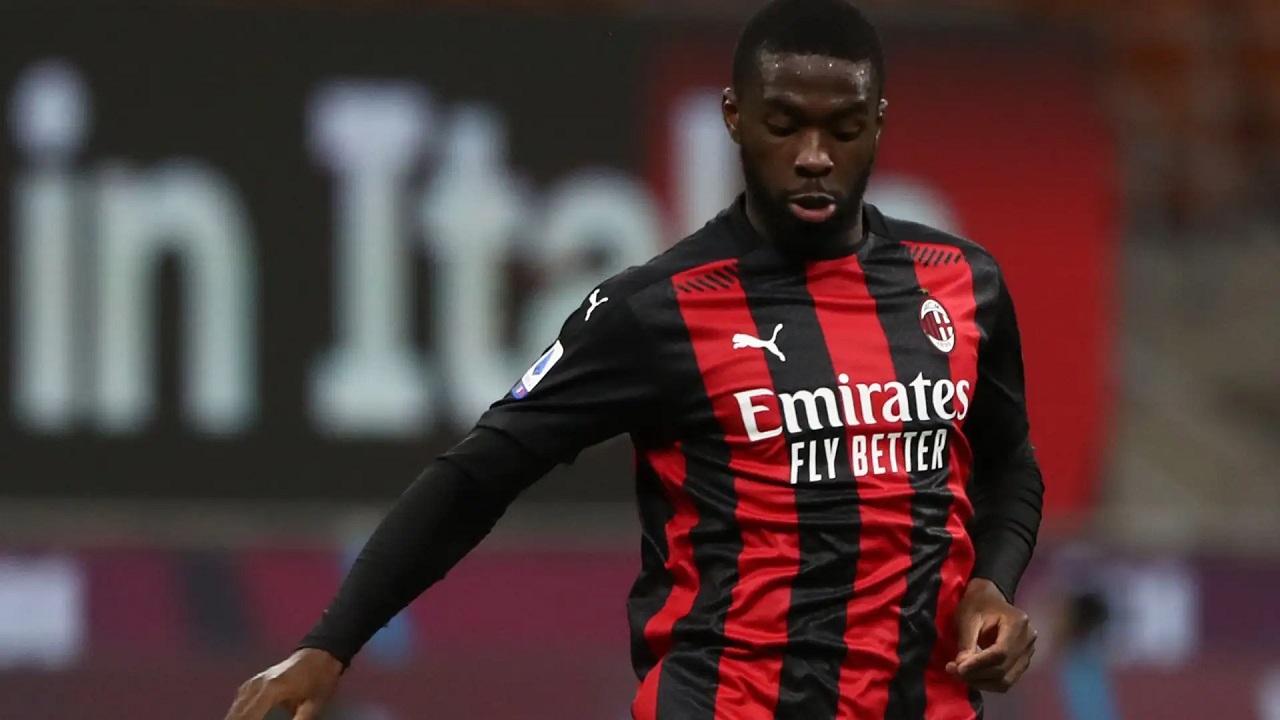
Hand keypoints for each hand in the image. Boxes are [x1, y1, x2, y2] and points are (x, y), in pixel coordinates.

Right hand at [225, 648, 344, 719]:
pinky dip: (236, 714)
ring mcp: (252, 682)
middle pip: (237, 714)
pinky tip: (238, 719)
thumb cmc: (319, 678)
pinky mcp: (252, 683)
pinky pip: (238, 702)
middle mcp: (256, 685)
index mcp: (272, 689)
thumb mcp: (315, 703)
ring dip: (235, 719)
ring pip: (235, 709)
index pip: (249, 717)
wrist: (319, 654)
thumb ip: (302, 719)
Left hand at [946, 578, 1036, 692]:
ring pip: (1006, 679)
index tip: (958, 669)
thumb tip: (961, 669)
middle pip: (1004, 669)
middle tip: (953, 672)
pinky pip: (1007, 679)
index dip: (979, 665)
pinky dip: (989, 682)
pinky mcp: (1022, 661)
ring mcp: (1028, 652)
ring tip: (961, 675)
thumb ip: (966, 644)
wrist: (989, 598)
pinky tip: (973, 676)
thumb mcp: (968, 619)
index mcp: (1017, 623)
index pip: (1000, 653)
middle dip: (977, 675)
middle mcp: (1028, 639)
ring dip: (982, 682)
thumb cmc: (977, 604)